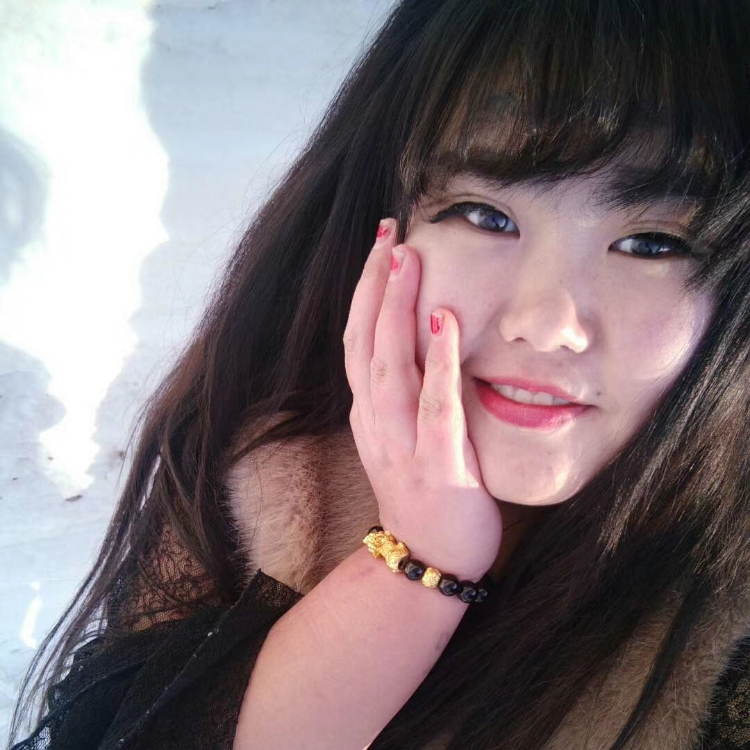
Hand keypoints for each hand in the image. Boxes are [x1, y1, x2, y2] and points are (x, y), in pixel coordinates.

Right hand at [343, 219, 502, 581]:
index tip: (380, 245)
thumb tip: (426, 336)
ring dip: (395, 309)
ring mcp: (401, 444)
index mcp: (370, 412)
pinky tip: (446, 321)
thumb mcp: (405, 435)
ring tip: (406, 259)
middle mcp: (376, 422)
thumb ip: (407, 391)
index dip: (365, 292)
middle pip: (365, 341)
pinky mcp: (436, 466)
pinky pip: (435, 406)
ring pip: (389, 365)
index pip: (358, 340)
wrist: (428, 562)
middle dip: (374, 284)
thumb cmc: (426, 492)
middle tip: (388, 232)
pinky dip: (438, 361)